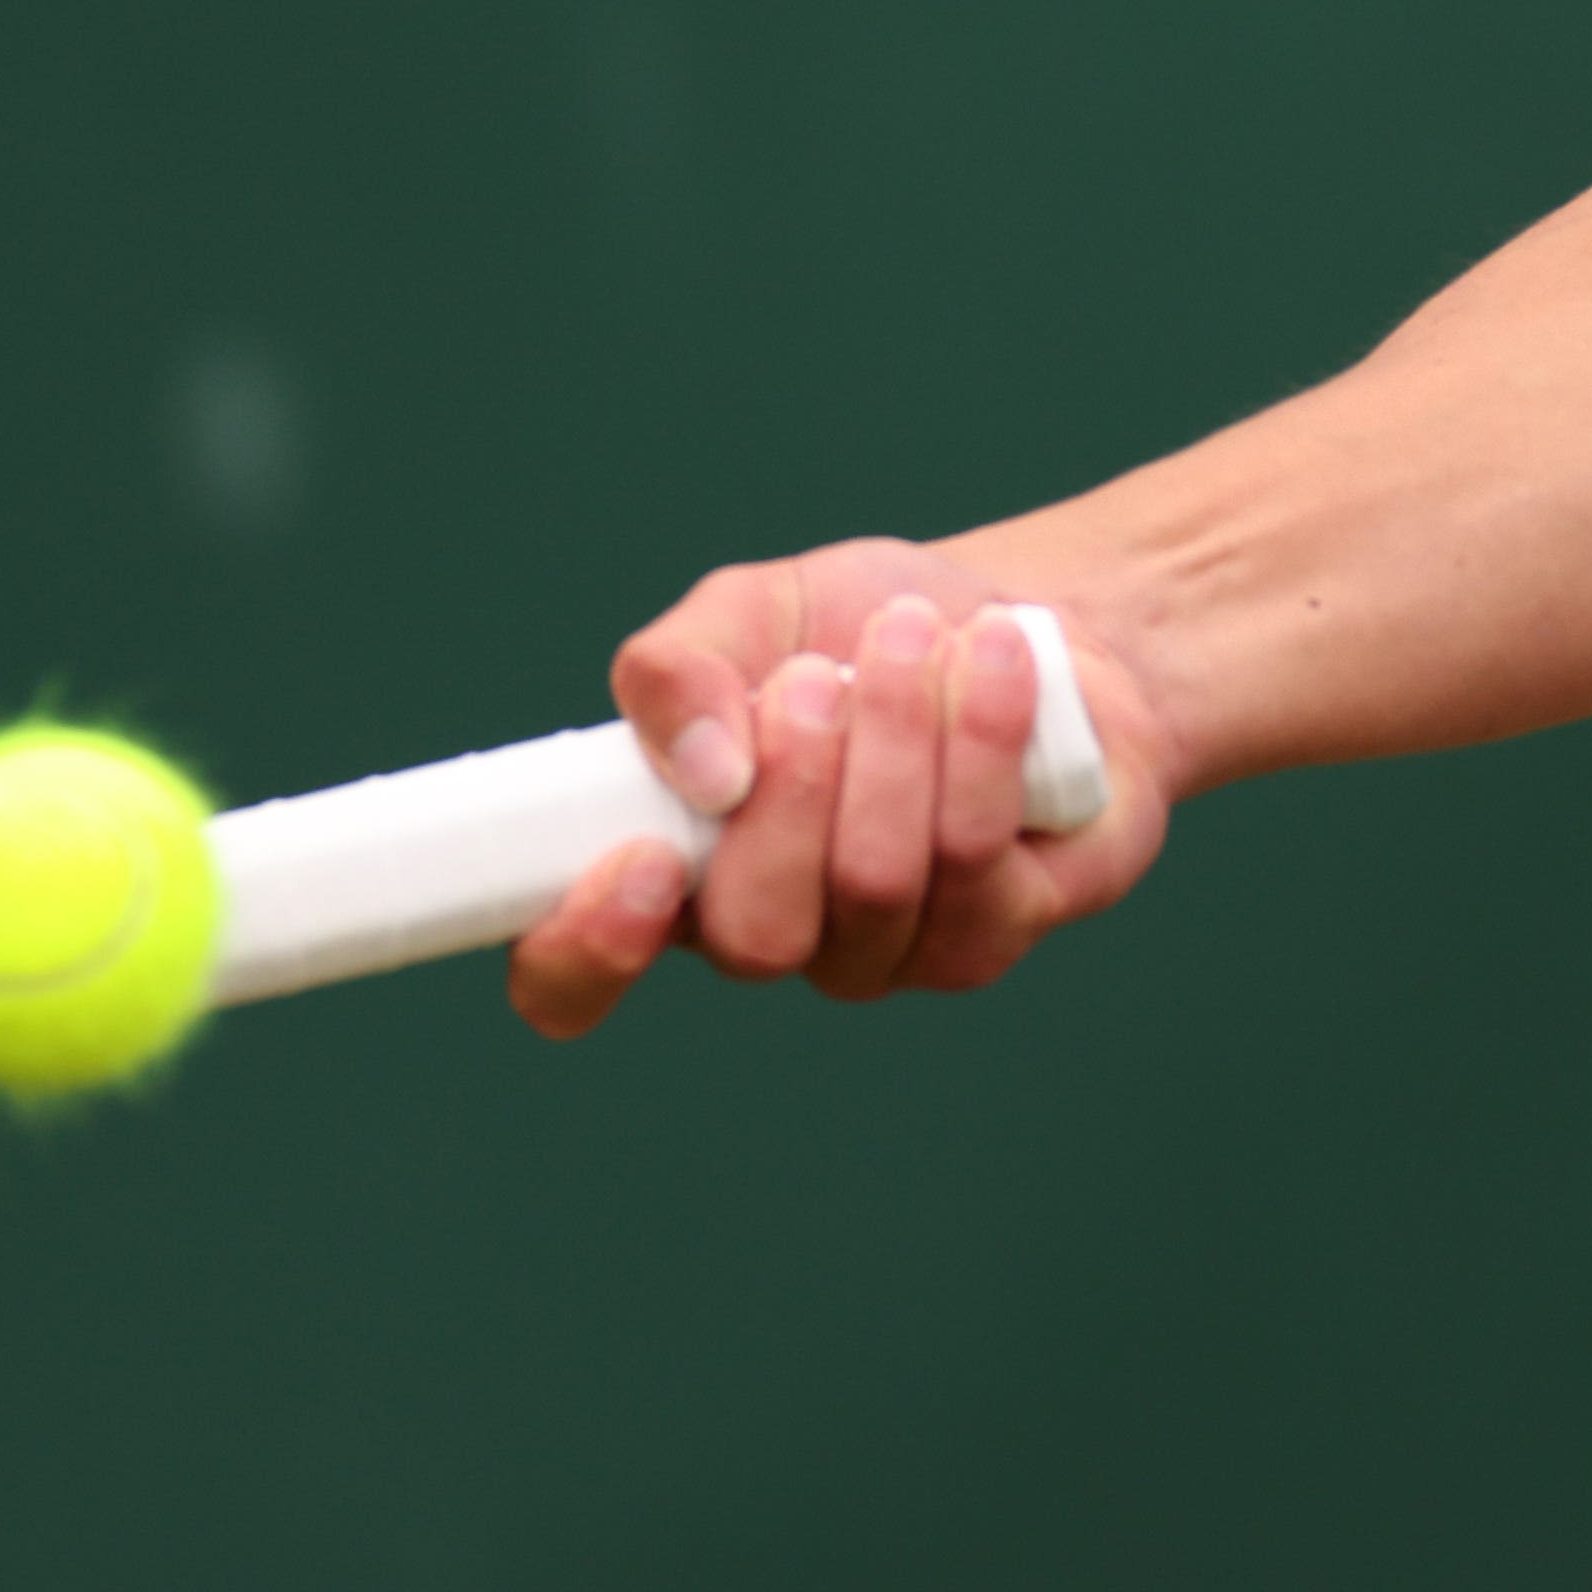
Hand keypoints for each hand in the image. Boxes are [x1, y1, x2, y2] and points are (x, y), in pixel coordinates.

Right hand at [498, 538, 1183, 1036]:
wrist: (1020, 622)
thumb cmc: (863, 628)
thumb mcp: (750, 611)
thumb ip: (679, 667)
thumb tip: (702, 766)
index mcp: (669, 864)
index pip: (571, 979)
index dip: (585, 953)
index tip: (642, 860)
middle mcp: (765, 930)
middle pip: (755, 935)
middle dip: (795, 784)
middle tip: (818, 674)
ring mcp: (880, 952)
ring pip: (874, 884)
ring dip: (895, 734)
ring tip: (912, 635)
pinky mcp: (986, 936)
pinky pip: (974, 859)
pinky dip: (980, 734)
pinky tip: (991, 659)